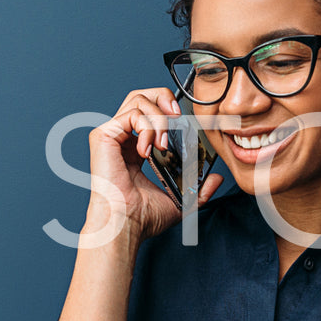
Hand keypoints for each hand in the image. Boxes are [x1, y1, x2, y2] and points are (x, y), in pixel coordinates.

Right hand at [84, 88, 223, 243]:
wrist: (126, 224)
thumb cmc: (144, 217)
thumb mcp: (180, 200)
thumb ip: (200, 189)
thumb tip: (216, 179)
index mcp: (135, 149)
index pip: (150, 113)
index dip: (169, 110)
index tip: (184, 122)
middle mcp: (122, 138)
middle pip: (141, 96)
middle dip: (164, 99)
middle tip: (177, 117)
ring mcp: (112, 136)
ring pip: (138, 100)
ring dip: (159, 118)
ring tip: (164, 143)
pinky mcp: (104, 136)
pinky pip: (131, 114)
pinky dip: (147, 127)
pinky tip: (148, 150)